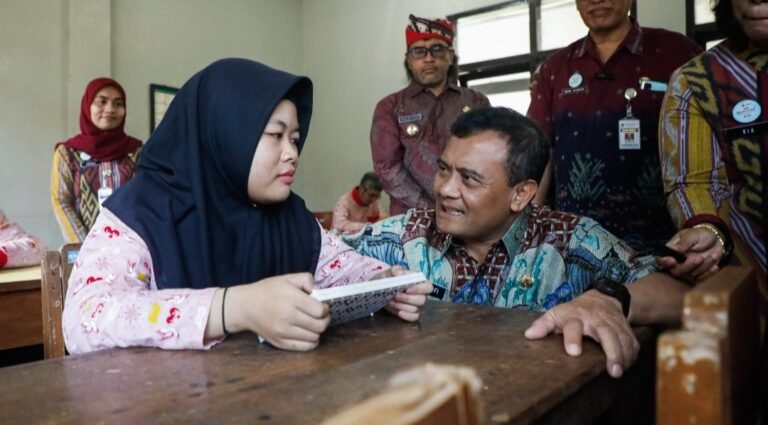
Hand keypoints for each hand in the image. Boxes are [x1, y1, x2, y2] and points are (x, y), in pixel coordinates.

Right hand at [228, 273, 329, 350]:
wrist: (245, 307)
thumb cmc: (267, 291)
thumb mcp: (287, 278)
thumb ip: (306, 279)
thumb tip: (318, 291)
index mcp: (291, 299)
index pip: (320, 311)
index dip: (325, 308)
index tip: (322, 306)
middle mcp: (287, 317)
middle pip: (320, 325)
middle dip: (325, 320)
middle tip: (321, 316)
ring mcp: (283, 332)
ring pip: (314, 337)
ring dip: (318, 331)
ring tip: (312, 323)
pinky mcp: (280, 342)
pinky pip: (305, 347)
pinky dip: (311, 341)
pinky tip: (307, 333)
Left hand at [374, 266, 432, 321]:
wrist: (381, 289)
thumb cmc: (389, 279)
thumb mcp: (390, 272)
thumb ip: (395, 270)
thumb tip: (400, 273)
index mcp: (419, 282)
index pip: (428, 287)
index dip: (420, 289)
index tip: (407, 290)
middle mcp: (420, 294)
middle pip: (422, 300)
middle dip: (407, 299)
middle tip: (396, 295)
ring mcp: (416, 305)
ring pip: (415, 309)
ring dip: (402, 306)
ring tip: (390, 302)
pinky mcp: (410, 313)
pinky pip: (414, 317)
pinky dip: (407, 316)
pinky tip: (399, 313)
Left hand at [524, 290, 638, 377]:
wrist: (603, 298)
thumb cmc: (574, 311)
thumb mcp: (556, 313)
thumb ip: (543, 325)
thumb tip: (528, 335)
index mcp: (576, 316)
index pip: (573, 326)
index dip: (572, 338)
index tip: (573, 352)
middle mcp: (596, 319)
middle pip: (606, 333)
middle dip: (611, 352)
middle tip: (612, 370)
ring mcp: (613, 323)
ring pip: (623, 338)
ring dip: (624, 356)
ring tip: (619, 372)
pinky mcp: (625, 328)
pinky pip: (633, 341)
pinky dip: (633, 354)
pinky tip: (628, 365)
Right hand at [658, 228, 721, 281]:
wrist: (715, 239)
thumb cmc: (701, 234)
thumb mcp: (693, 234)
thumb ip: (684, 242)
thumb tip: (673, 249)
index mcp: (672, 251)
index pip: (661, 259)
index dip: (664, 262)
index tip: (673, 261)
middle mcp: (678, 262)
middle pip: (676, 271)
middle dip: (688, 266)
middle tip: (700, 258)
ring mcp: (688, 269)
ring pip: (691, 275)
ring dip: (704, 267)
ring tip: (713, 256)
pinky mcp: (698, 273)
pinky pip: (702, 278)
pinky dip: (709, 273)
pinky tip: (715, 266)